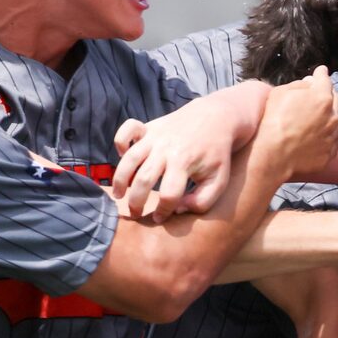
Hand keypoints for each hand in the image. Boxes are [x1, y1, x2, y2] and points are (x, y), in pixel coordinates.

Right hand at [113, 92, 251, 220]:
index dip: (163, 211)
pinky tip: (123, 158)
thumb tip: (179, 209)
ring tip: (118, 195)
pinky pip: (125, 131)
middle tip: (135, 214)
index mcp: (184, 163)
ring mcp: (154, 137)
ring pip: (128, 159)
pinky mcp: (148, 127)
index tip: (160, 218)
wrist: (215, 119)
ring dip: (120, 179)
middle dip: (136, 202)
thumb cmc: (216, 155)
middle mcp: (166, 149)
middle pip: (143, 180)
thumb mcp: (219, 180)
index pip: (168, 195)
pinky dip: (119, 143)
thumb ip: (203, 201)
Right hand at [257, 69, 337, 179]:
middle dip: (330, 94)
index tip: (321, 71)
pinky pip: (337, 140)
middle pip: (336, 100)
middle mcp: (332, 115)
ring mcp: (333, 134)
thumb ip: (299, 85)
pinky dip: (337, 135)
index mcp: (321, 97)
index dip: (322, 74)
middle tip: (326, 93)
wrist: (275, 153)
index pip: (325, 80)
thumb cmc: (274, 120)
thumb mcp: (281, 93)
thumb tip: (311, 82)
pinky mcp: (331, 151)